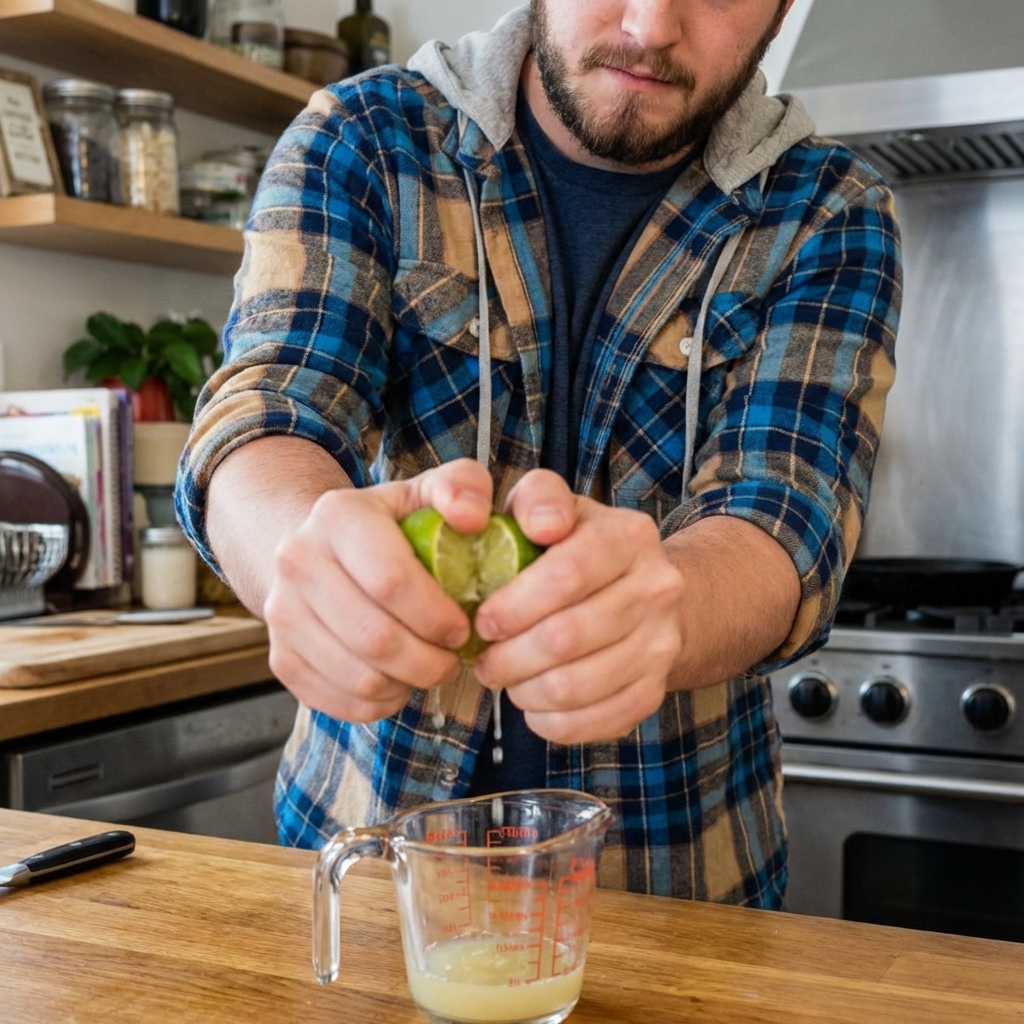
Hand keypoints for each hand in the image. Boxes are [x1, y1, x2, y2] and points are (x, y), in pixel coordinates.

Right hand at [262, 458, 492, 721]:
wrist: (319, 549)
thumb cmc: (390, 525)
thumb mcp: (427, 492)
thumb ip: (462, 487)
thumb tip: (473, 520)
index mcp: (336, 516)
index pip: (391, 581)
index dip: (437, 616)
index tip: (462, 627)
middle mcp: (297, 562)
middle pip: (375, 638)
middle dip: (429, 661)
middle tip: (451, 659)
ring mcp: (281, 613)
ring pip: (358, 677)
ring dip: (406, 684)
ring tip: (427, 668)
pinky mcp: (280, 657)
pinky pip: (336, 702)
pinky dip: (376, 704)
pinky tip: (396, 682)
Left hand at [474, 471, 684, 744]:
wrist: (648, 589)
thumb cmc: (578, 545)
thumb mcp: (558, 506)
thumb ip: (538, 499)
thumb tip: (540, 525)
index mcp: (629, 536)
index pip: (567, 575)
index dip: (514, 606)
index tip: (482, 623)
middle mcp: (657, 588)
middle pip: (567, 638)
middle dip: (509, 657)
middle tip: (483, 662)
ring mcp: (662, 643)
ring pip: (577, 686)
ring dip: (525, 692)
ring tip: (505, 680)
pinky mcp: (656, 689)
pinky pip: (596, 722)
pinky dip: (553, 723)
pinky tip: (534, 705)